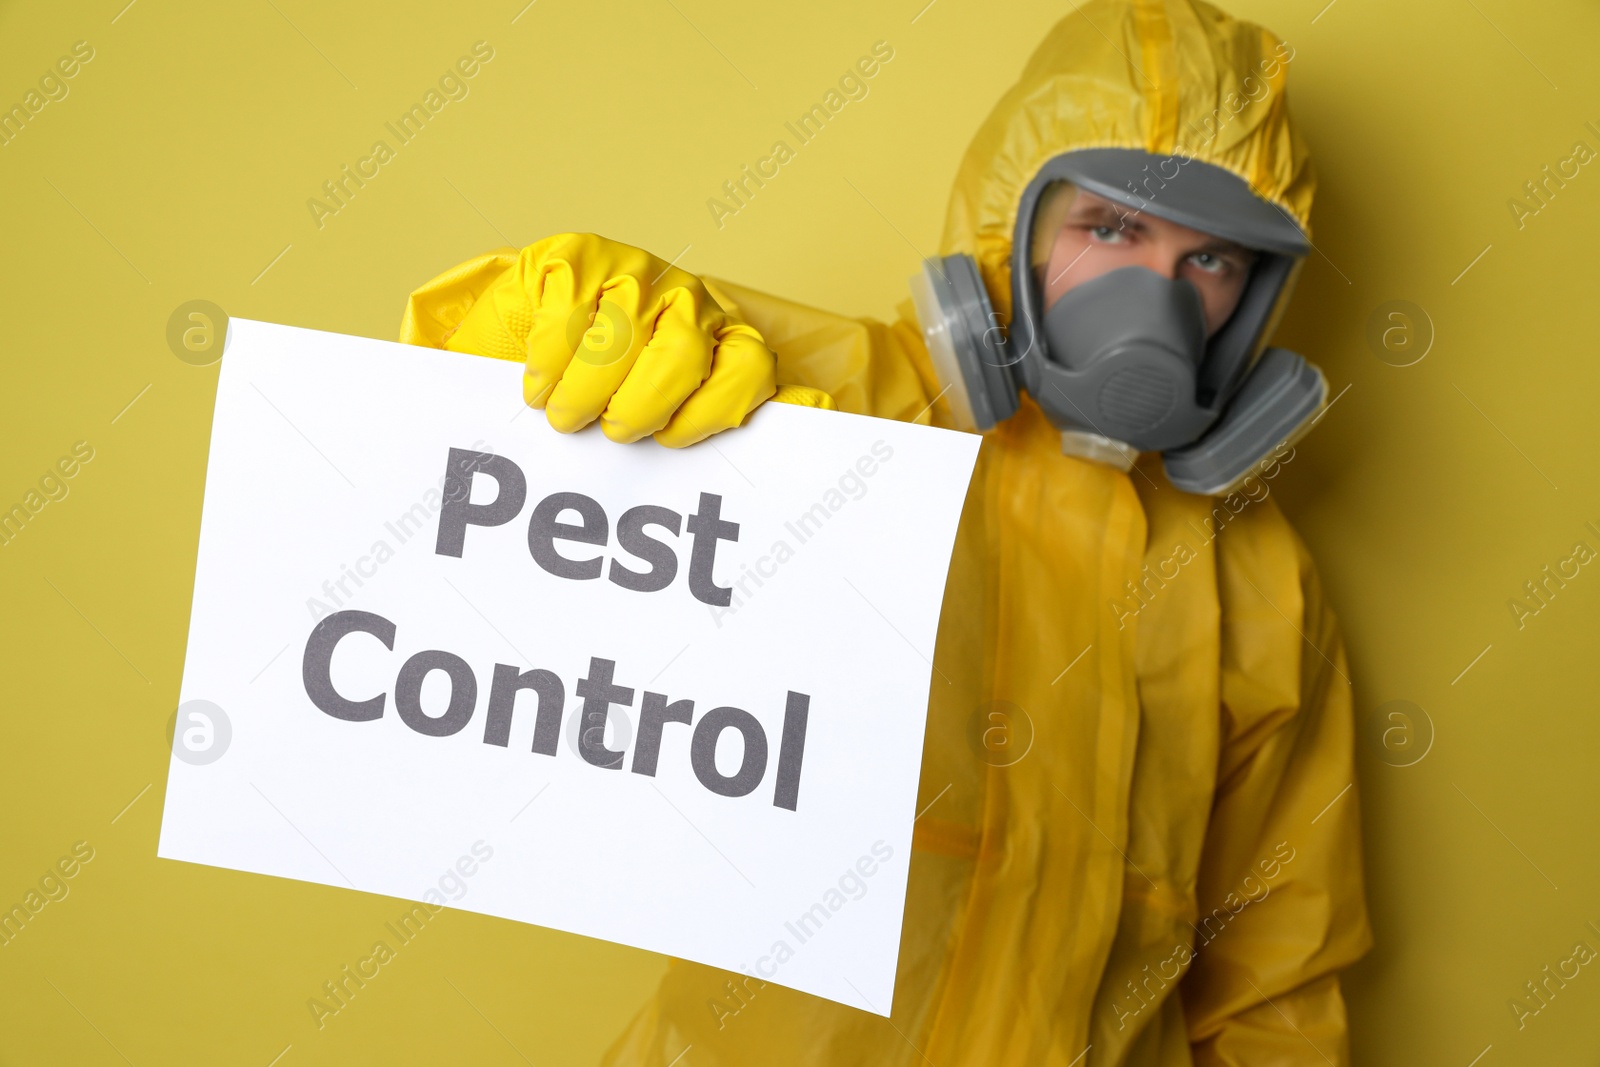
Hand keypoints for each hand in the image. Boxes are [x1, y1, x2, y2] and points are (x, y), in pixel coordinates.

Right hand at [440, 233, 791, 446]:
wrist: (534, 331)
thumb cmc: (612, 388)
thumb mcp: (675, 409)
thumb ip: (735, 415)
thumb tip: (816, 414)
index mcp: (724, 337)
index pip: (750, 368)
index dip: (712, 412)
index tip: (669, 441)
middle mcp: (688, 297)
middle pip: (682, 356)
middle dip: (639, 409)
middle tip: (610, 432)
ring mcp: (635, 271)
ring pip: (619, 340)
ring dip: (584, 393)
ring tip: (564, 415)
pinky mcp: (579, 256)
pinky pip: (569, 315)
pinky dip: (548, 361)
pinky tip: (540, 381)